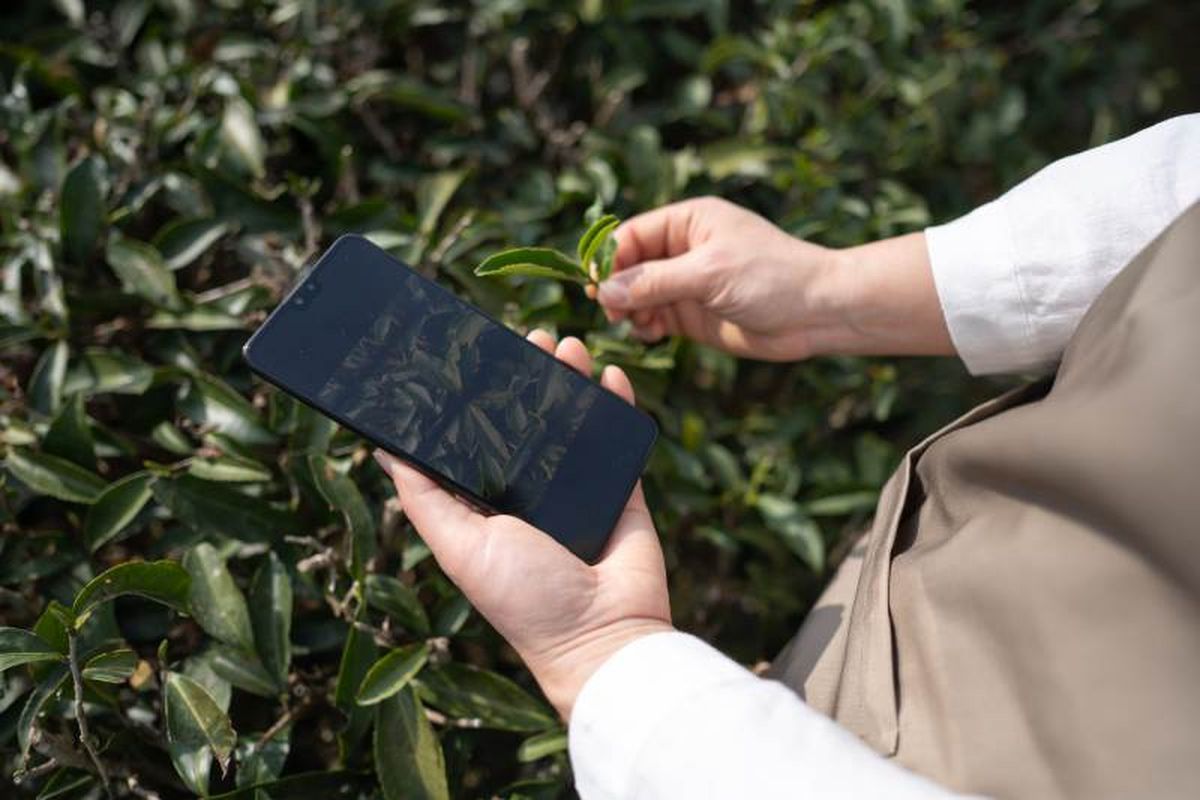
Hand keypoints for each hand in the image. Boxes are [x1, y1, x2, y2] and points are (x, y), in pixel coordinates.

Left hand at [374, 332, 671, 720]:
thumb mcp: (459, 546)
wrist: (602, 633)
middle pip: (527, 415)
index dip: (475, 393)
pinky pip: (618, 434)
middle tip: (525, 338)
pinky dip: (616, 400)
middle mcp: (532, 488)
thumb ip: (423, 497)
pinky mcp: (620, 486)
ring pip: (573, 416)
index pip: (479, 434)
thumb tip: (382, 449)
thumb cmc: (524, 597)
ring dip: (569, 376)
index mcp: (489, 500)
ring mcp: (578, 485)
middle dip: (526, 373)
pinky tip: (607, 373)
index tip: (470, 353)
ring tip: (565, 345)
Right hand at [597, 196, 953, 360]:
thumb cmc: (772, 277)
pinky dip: (644, 326)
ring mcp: (687, 283)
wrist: (817, 312)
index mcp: (688, 222)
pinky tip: (651, 333)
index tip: (594, 284)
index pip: (632, 234)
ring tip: (636, 323)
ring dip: (628, 309)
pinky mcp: (693, 314)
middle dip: (616, 287)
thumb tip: (605, 290)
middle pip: (629, 265)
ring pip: (637, 295)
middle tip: (612, 311)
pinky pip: (653, 317)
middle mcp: (683, 250)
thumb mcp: (709, 273)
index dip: (609, 258)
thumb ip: (654, 282)